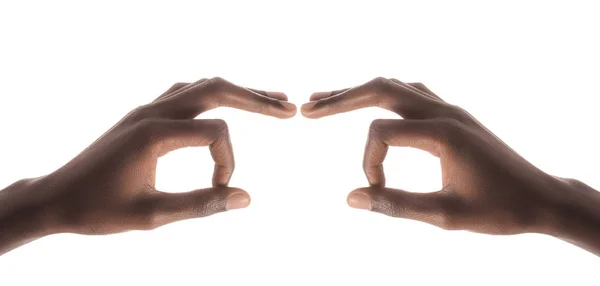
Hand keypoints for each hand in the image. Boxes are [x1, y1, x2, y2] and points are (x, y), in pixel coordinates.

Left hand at [0, 77, 295, 253]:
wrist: (55, 198)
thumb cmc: (97, 210)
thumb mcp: (150, 216)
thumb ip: (200, 205)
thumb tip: (246, 198)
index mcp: (154, 132)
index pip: (216, 132)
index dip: (228, 162)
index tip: (219, 191)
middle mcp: (152, 112)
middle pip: (216, 88)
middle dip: (256, 98)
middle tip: (289, 108)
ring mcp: (146, 109)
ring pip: (201, 86)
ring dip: (237, 92)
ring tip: (269, 100)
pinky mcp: (142, 115)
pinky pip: (184, 92)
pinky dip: (211, 96)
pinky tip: (223, 105)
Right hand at [301, 77, 599, 253]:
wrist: (542, 198)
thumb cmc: (499, 210)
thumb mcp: (446, 215)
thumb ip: (396, 205)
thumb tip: (351, 198)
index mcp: (442, 132)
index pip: (380, 130)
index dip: (368, 162)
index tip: (376, 190)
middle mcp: (445, 111)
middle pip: (381, 88)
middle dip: (341, 98)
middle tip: (307, 107)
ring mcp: (450, 108)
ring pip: (395, 86)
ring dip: (359, 91)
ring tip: (327, 100)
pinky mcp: (453, 114)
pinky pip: (411, 93)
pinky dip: (384, 95)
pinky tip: (372, 104)